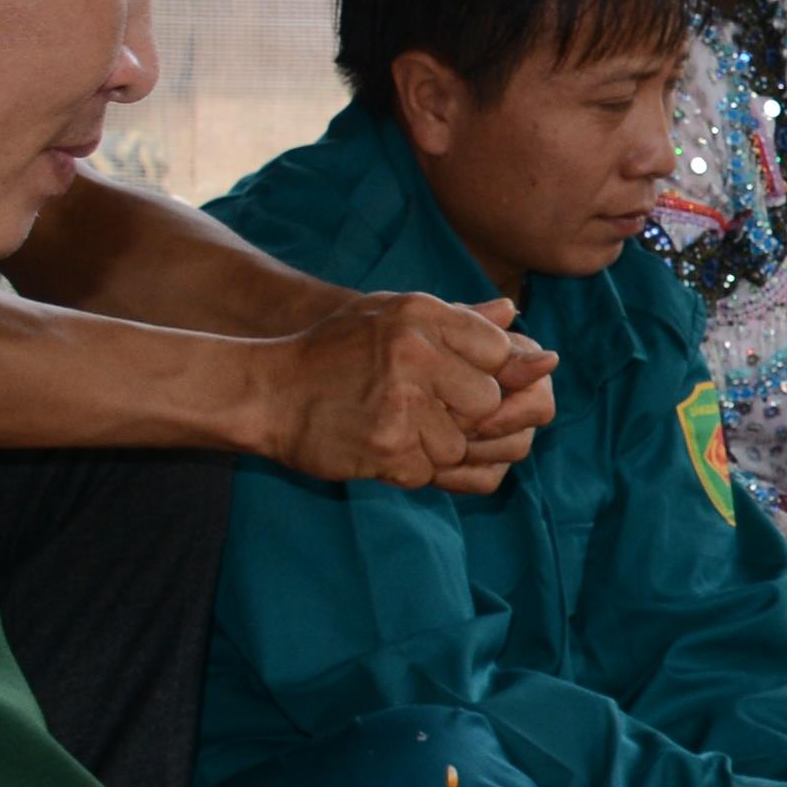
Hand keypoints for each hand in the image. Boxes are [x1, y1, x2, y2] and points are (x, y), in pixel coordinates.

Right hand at [259, 290, 560, 493]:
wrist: (264, 391)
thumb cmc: (333, 353)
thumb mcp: (391, 315)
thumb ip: (459, 319)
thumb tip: (522, 321)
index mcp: (420, 314)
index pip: (499, 349)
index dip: (486, 373)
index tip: (456, 381)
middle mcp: (414, 352)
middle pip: (489, 401)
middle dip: (465, 415)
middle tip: (425, 410)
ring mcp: (400, 401)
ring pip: (460, 444)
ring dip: (434, 448)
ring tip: (394, 428)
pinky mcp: (385, 446)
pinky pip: (426, 472)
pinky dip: (406, 468)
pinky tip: (376, 446)